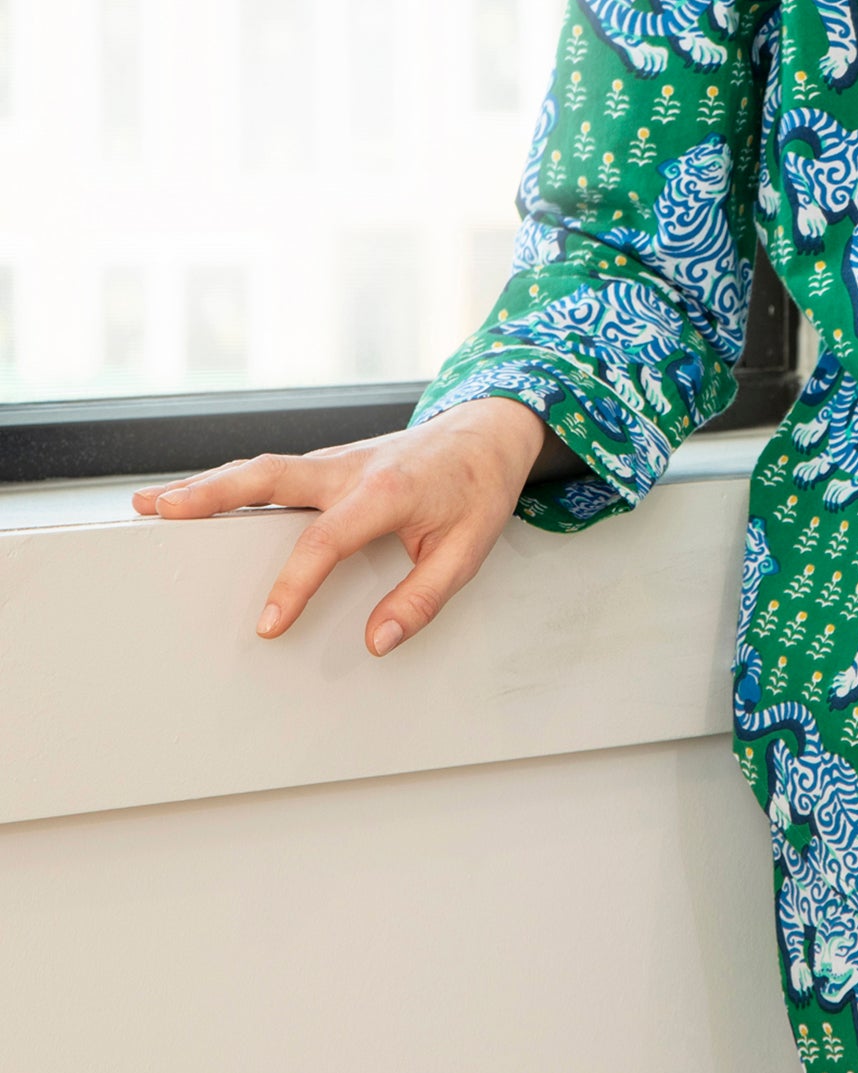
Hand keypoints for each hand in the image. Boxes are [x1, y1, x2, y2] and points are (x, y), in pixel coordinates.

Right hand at [131, 400, 561, 655]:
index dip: (294, 584)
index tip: (268, 625)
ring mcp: (337, 460)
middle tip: (162, 513)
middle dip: (212, 494)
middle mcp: (350, 468)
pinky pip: (275, 471)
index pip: (325, 540)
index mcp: (385, 492)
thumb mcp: (468, 551)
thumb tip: (378, 640)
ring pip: (263, 468)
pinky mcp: (331, 463)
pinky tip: (202, 497)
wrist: (489, 431)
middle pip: (270, 476)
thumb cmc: (479, 489)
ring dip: (208, 484)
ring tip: (154, 505)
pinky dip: (233, 481)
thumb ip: (423, 598)